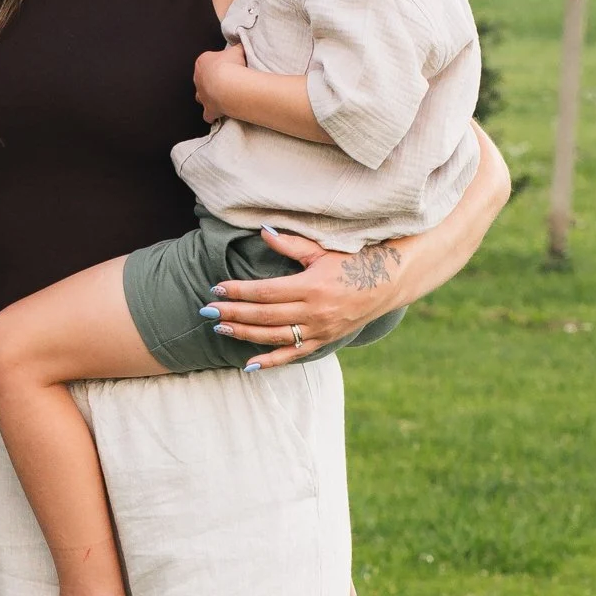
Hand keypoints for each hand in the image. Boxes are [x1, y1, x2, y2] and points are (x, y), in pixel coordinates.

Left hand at [193, 41, 246, 123]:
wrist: (230, 85)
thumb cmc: (232, 66)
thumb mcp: (237, 50)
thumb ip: (237, 48)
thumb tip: (241, 46)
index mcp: (202, 62)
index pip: (207, 61)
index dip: (218, 64)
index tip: (228, 66)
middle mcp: (198, 79)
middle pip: (202, 79)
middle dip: (212, 80)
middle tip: (226, 81)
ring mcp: (202, 95)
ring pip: (200, 97)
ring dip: (208, 97)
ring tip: (221, 96)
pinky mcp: (208, 109)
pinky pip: (207, 115)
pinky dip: (212, 115)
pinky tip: (220, 114)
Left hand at [210, 227, 404, 369]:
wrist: (388, 283)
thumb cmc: (353, 261)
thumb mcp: (322, 250)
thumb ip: (291, 243)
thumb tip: (263, 230)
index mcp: (312, 286)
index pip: (265, 291)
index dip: (238, 291)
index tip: (216, 287)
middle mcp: (314, 312)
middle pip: (265, 315)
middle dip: (233, 313)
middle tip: (207, 311)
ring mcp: (319, 330)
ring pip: (274, 337)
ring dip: (244, 334)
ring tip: (220, 328)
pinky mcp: (324, 341)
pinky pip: (293, 355)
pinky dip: (271, 361)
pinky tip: (249, 365)